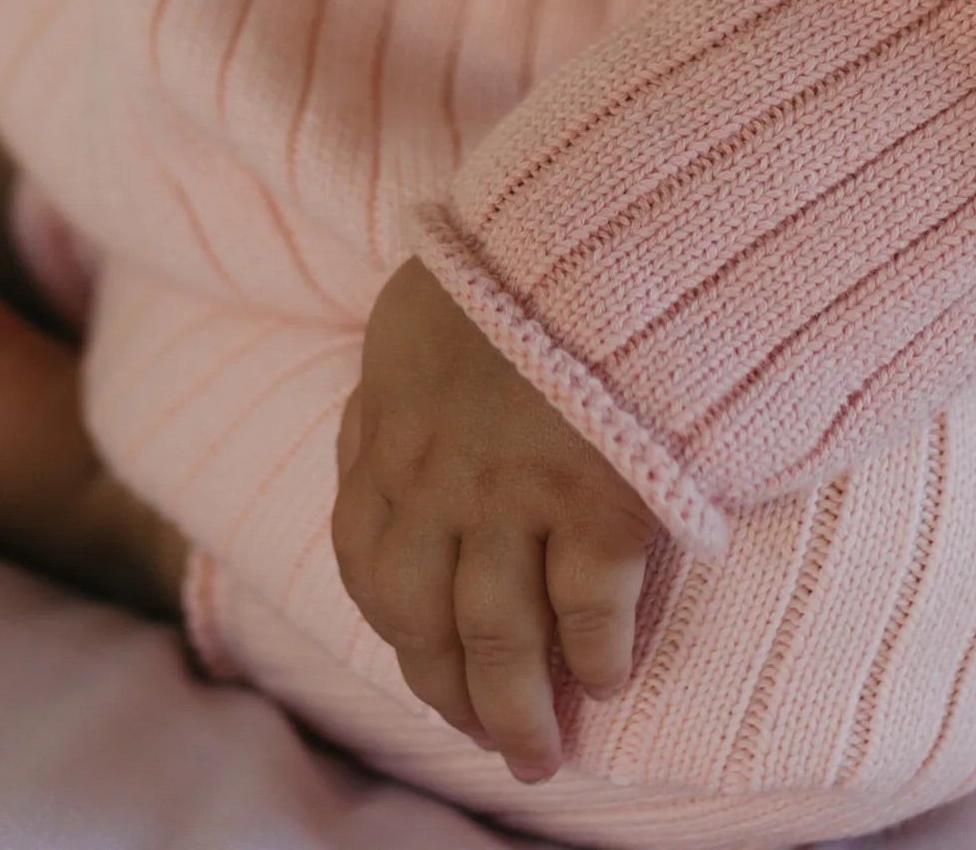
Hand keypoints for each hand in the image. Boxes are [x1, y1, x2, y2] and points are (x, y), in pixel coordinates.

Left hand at [332, 257, 657, 783]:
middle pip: (431, 626)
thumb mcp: (407, 319)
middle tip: (493, 742)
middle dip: (456, 695)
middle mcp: (441, 486)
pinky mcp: (600, 500)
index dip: (398, 635)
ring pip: (504, 640)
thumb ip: (388, 393)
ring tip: (542, 753)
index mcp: (389, 437)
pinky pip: (591, 609)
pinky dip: (598, 654)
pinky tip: (608, 678)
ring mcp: (519, 499)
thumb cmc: (505, 261)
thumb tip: (366, 444)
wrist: (586, 221)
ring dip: (521, 710)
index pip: (369, 568)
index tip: (426, 668)